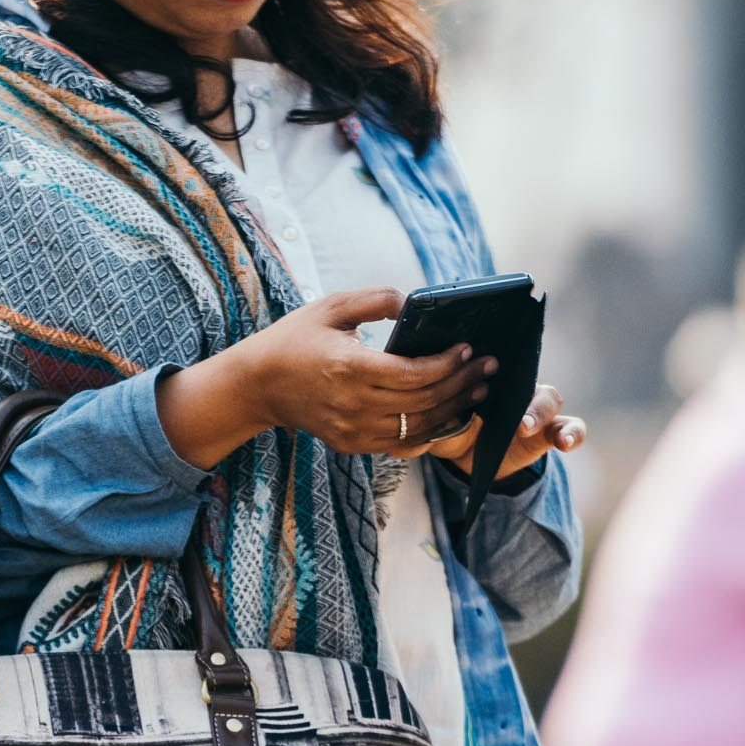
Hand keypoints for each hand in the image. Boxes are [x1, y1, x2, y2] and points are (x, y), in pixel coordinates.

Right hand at [222, 288, 495, 458]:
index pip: (414, 374)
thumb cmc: (294, 340)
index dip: (448, 364)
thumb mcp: (331, 306)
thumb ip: (376, 300)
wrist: (257, 384)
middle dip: (461, 384)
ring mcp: (351, 429)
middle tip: (487, 368)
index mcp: (349, 368)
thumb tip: (414, 303)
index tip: (469, 349)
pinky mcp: (349, 443)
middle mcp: (352, 404)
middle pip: (423, 402)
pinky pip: (399, 445)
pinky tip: (446, 417)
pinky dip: (428, 434)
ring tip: (476, 391)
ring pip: (417, 428)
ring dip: (452, 410)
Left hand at [426, 380, 586, 481]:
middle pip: (527, 383)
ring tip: (528, 430)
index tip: (486, 374)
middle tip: (513, 421)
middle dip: (518, 399)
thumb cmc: (457, 433)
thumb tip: (441, 419)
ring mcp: (537, 411)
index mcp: (491, 384)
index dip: (493, 370)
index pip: (499, 369)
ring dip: (542, 414)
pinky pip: (572, 428)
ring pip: (551, 402)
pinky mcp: (549, 432)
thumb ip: (444, 424)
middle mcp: (517, 392)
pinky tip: (566, 443)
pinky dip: (574, 434)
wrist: (471, 460)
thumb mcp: (444, 429)